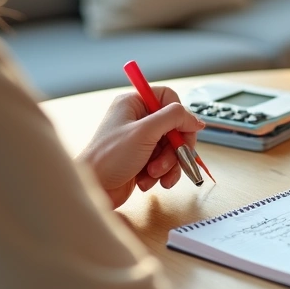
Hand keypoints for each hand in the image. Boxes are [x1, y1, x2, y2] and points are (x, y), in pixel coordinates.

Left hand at [77, 87, 204, 208]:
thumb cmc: (109, 158)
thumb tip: (196, 119)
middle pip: (174, 126)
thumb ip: (173, 118)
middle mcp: (137, 119)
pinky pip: (164, 163)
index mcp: (134, 104)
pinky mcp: (142, 159)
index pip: (168, 98)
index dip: (180, 116)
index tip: (185, 132)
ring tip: (153, 174)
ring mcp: (140, 141)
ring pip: (171, 148)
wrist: (93, 189)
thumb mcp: (144, 132)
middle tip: (175, 159)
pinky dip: (160, 174)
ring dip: (167, 164)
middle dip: (174, 147)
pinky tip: (148, 181)